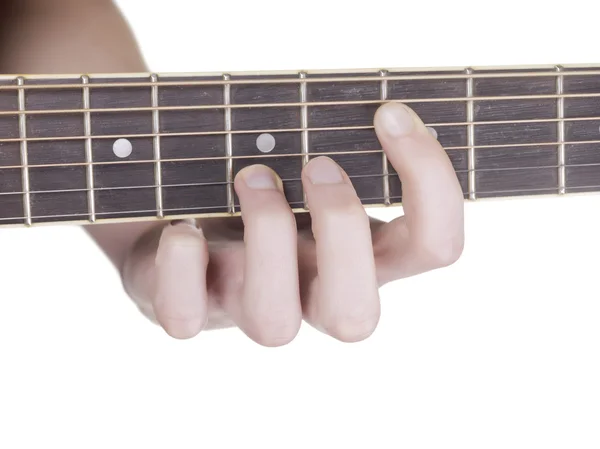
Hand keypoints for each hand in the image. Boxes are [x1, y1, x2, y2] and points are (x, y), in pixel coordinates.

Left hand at [122, 102, 464, 344]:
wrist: (183, 207)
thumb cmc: (264, 174)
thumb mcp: (313, 153)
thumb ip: (349, 139)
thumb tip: (382, 102)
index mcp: (360, 258)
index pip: (434, 248)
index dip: (431, 183)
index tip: (390, 113)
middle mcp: (311, 292)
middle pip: (355, 317)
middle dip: (342, 227)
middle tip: (318, 162)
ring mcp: (246, 306)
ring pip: (274, 323)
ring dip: (266, 234)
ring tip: (250, 173)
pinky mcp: (186, 305)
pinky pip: (183, 319)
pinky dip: (182, 267)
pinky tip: (184, 223)